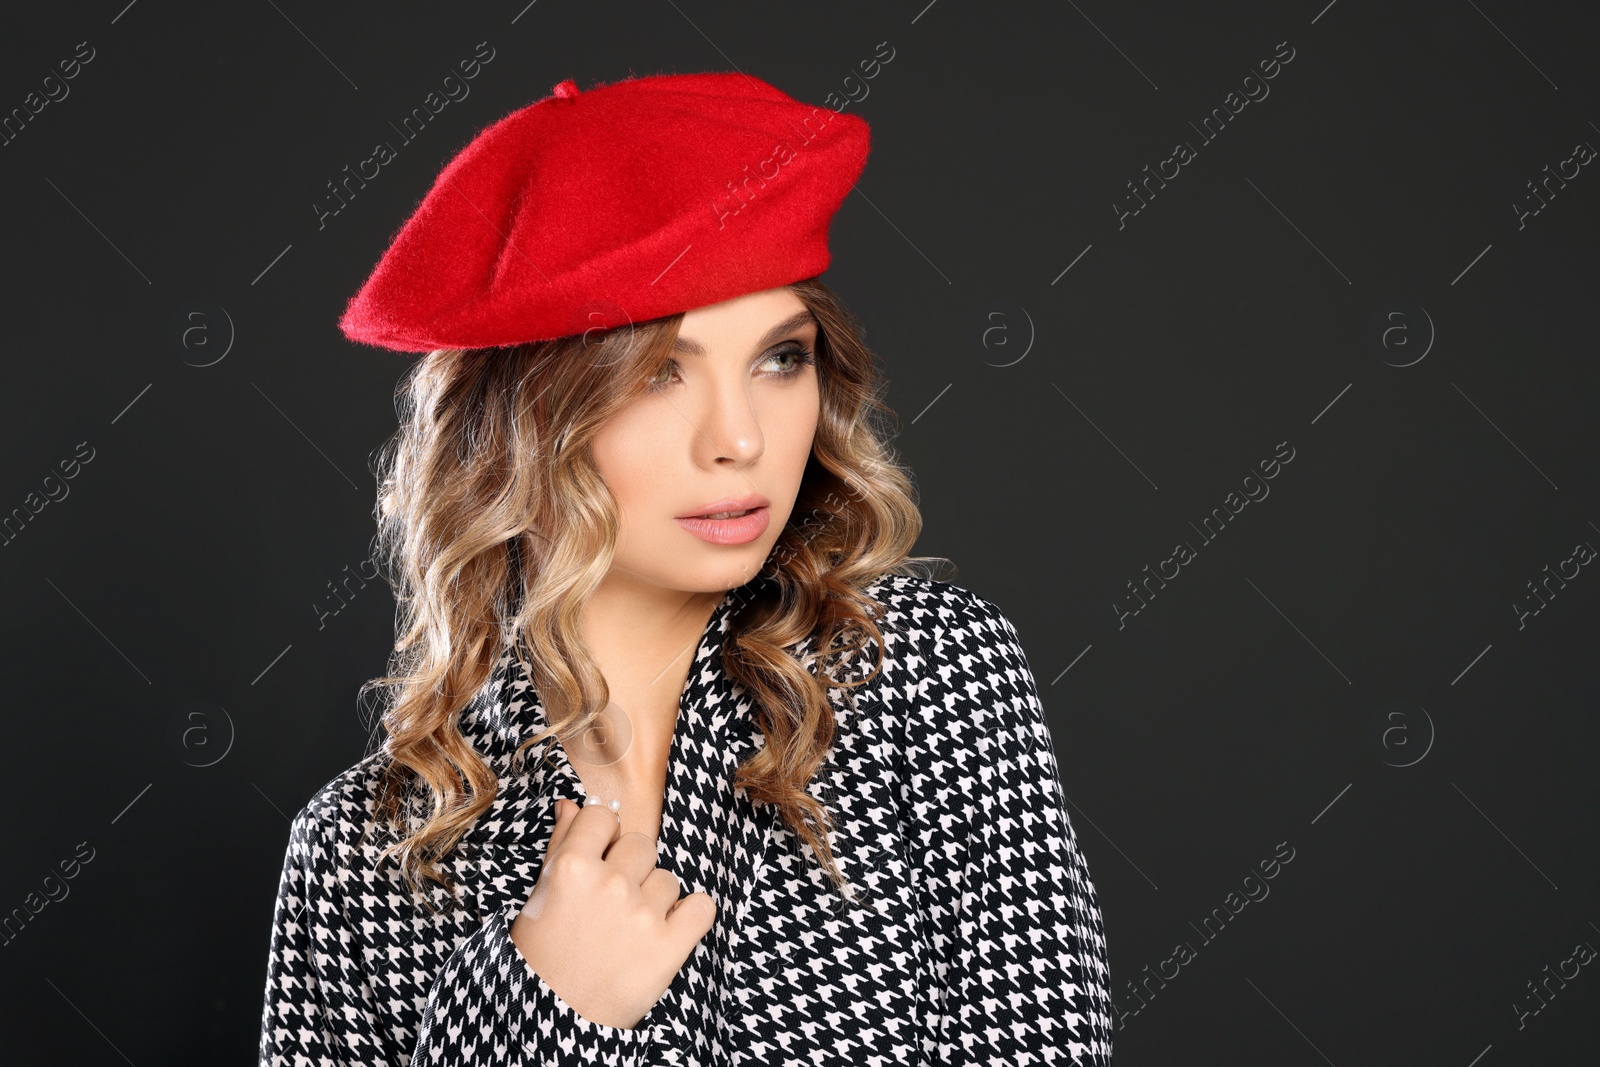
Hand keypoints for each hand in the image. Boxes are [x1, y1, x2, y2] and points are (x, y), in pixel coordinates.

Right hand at [509, 797, 716, 1028]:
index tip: (602, 855)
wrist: (555, 1020)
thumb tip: (572, 805)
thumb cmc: (541, 958)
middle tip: (614, 900)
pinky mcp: (669, 947)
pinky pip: (701, 907)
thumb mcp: (540, 897)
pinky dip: (691, 916)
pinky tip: (671, 928)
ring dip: (656, 898)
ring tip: (631, 927)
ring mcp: (642, 915)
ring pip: (668, 878)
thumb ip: (561, 845)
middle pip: (642, 844)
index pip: (604, 816)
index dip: (604, 835)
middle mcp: (609, 885)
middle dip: (631, 867)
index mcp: (571, 868)